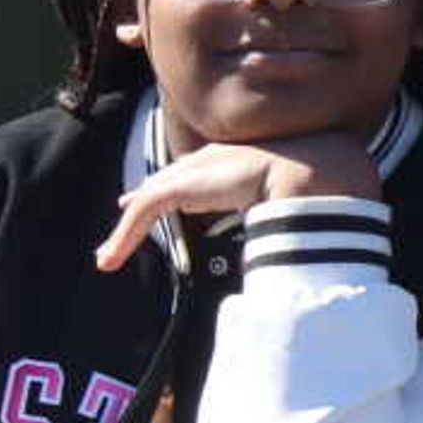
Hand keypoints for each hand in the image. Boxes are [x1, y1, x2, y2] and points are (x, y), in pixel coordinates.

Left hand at [93, 132, 382, 269]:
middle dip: (143, 200)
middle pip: (167, 184)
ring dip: (126, 233)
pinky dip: (125, 235)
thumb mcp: (288, 208)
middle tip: (123, 217)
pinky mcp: (183, 185)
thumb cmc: (316, 189)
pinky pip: (146, 210)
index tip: (152, 200)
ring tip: (106, 258)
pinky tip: (110, 258)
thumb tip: (297, 253)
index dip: (174, 187)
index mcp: (236, 166)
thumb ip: (281, 220)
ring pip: (150, 202)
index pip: (195, 176)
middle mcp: (210, 164)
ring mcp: (196, 173)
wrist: (313, 175)